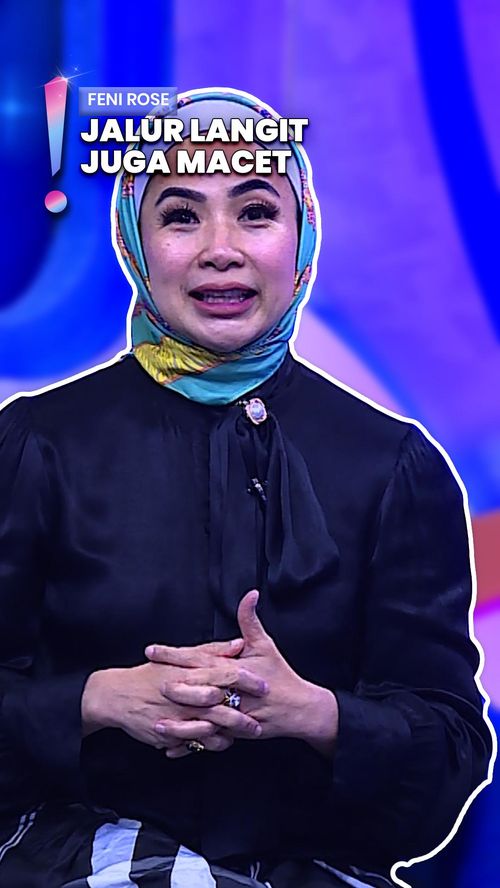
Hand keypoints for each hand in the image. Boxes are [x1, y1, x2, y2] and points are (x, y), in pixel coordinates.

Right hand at [81, 638, 263, 755]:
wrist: (118, 696)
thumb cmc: (151, 673)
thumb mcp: (180, 657)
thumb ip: (211, 651)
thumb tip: (239, 644)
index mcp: (190, 673)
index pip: (226, 674)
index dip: (247, 680)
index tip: (264, 685)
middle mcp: (186, 696)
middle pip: (222, 707)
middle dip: (244, 716)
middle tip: (260, 722)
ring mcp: (178, 718)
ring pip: (211, 730)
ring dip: (231, 733)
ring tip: (247, 734)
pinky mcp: (170, 735)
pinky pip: (196, 744)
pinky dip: (211, 744)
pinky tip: (223, 742)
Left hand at [146, 590, 338, 756]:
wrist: (300, 710)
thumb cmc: (280, 675)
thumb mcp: (265, 645)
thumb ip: (250, 620)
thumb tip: (250, 594)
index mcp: (233, 669)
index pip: (198, 659)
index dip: (173, 655)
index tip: (151, 650)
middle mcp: (231, 692)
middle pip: (197, 689)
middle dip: (172, 686)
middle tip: (148, 681)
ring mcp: (232, 716)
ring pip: (201, 719)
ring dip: (178, 723)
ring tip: (155, 724)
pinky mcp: (234, 733)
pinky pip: (208, 740)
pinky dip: (190, 745)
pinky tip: (170, 748)